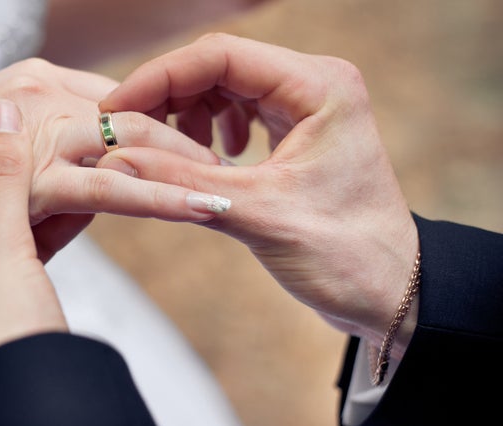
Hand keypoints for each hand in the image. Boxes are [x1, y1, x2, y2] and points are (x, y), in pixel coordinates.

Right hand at [0, 58, 226, 311]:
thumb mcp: (2, 146)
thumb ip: (50, 151)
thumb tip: (96, 176)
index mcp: (43, 81)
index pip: (127, 97)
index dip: (171, 121)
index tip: (205, 145)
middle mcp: (46, 93)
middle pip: (142, 112)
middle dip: (192, 138)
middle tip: (234, 165)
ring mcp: (37, 128)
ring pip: (134, 144)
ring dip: (188, 167)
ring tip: (233, 189)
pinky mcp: (27, 174)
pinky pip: (109, 186)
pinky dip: (161, 198)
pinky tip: (201, 208)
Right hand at [98, 33, 419, 352]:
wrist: (389, 290)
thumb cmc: (346, 254)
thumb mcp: (258, 215)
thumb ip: (184, 183)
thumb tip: (116, 160)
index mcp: (319, 86)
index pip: (220, 55)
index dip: (159, 77)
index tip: (116, 109)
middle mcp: (313, 85)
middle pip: (218, 66)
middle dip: (168, 97)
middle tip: (129, 134)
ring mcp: (305, 106)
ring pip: (223, 88)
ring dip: (187, 115)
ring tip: (173, 155)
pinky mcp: (295, 131)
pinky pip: (236, 112)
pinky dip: (208, 132)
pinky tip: (208, 161)